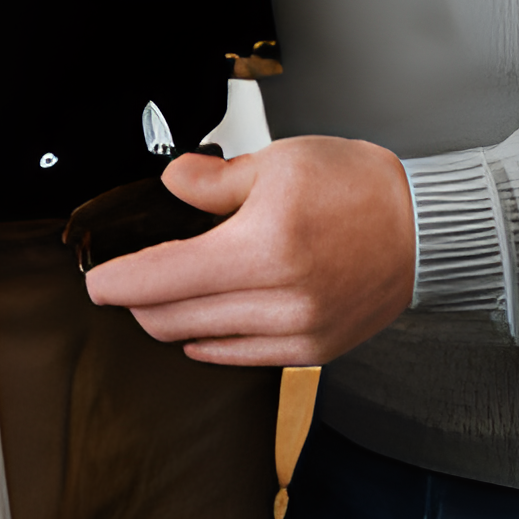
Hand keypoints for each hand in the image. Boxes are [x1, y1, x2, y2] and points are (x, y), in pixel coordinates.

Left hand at [81, 136, 415, 364]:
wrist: (422, 229)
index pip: (162, 278)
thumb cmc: (356, 188)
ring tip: (171, 289)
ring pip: (200, 340)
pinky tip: (206, 318)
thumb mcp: (277, 161)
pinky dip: (211, 339)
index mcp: (262, 249)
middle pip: (172, 318)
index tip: (96, 281)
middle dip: (139, 300)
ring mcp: (296, 334)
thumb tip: (168, 185)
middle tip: (128, 279)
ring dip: (173, 319)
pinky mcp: (311, 352)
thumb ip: (211, 181)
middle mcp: (278, 301)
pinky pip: (240, 356)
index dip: (116, 283)